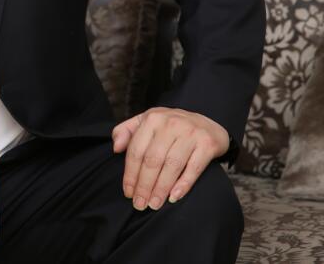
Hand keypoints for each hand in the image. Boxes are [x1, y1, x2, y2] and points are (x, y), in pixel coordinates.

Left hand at [111, 107, 228, 210]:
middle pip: (153, 160)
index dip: (130, 174)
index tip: (128, 192)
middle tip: (140, 204)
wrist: (208, 124)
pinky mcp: (207, 144)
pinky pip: (193, 168)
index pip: (136, 150)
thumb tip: (115, 148)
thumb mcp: (148, 122)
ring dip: (161, 188)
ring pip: (172, 165)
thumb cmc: (171, 127)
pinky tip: (174, 197)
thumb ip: (127, 131)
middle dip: (144, 185)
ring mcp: (190, 133)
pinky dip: (183, 184)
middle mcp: (171, 123)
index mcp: (152, 118)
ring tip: (154, 204)